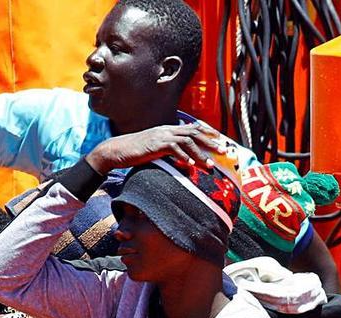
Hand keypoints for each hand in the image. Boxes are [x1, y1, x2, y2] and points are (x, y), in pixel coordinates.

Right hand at [86, 123, 226, 173]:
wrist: (117, 150)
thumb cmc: (135, 152)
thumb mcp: (155, 149)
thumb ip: (169, 150)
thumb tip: (183, 158)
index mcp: (168, 130)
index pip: (192, 128)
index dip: (208, 133)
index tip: (220, 140)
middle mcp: (167, 130)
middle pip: (194, 132)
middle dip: (210, 142)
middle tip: (223, 152)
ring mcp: (161, 136)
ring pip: (188, 141)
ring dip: (201, 154)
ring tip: (210, 165)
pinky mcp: (155, 145)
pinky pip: (174, 149)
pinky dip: (184, 158)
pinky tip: (192, 167)